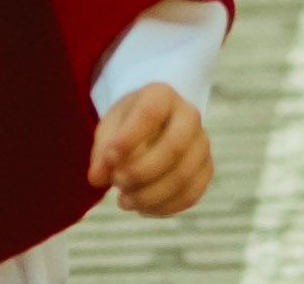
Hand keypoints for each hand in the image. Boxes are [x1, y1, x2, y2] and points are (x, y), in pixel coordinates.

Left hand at [88, 85, 211, 217]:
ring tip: (124, 201)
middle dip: (142, 172)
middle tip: (117, 183)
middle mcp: (189, 115)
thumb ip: (102, 151)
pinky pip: (190, 194)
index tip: (109, 158)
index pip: (150, 113)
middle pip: (174, 147)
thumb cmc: (127, 126)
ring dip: (150, 195)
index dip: (129, 138)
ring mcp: (202, 143)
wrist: (154, 126)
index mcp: (162, 95)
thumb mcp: (109, 129)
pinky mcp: (206, 169)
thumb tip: (97, 178)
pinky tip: (142, 207)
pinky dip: (163, 207)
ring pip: (183, 176)